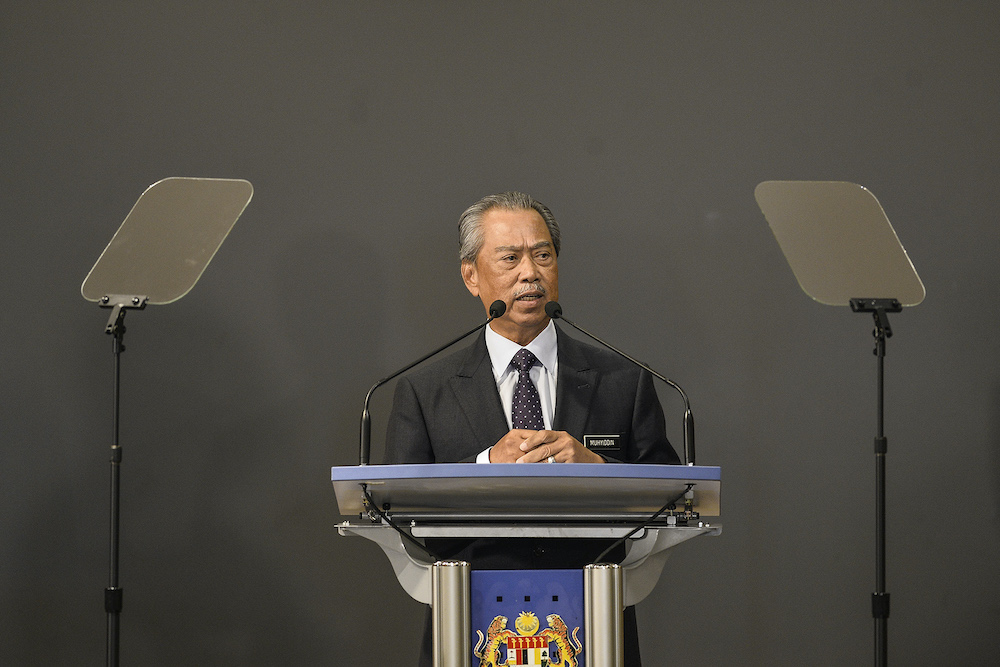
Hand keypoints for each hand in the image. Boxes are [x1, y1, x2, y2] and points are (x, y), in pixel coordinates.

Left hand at [489, 429, 604, 463]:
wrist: (591, 461)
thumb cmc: (573, 452)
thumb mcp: (561, 443)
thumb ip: (547, 443)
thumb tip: (526, 448)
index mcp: (560, 435)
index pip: (543, 434)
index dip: (531, 440)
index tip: (521, 446)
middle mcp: (565, 442)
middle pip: (544, 448)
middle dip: (530, 456)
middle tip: (519, 462)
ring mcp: (569, 453)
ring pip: (548, 460)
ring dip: (535, 465)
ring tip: (526, 469)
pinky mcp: (571, 464)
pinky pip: (555, 468)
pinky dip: (546, 471)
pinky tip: (539, 473)